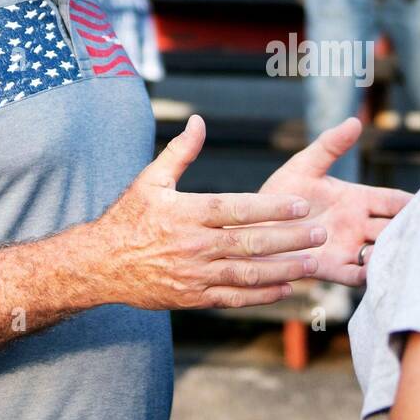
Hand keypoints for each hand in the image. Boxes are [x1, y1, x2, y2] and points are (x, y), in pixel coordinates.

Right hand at [96, 115, 326, 309]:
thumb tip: (199, 121)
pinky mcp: (193, 298)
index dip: (272, 208)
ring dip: (283, 270)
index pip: (237, 209)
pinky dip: (260, 296)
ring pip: (246, 274)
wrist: (99, 266)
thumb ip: (180, 152)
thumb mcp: (150, 180)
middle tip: (320, 233)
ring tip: (312, 264)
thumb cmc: (127, 218)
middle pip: (249, 243)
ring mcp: (194, 275)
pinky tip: (285, 289)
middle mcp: (193, 246)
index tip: (302, 205)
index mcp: (187, 213)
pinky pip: (233, 298)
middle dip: (289, 239)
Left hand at [261, 118, 411, 286]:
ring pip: (381, 252)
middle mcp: (358, 225)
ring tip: (409, 254)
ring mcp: (347, 247)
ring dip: (394, 253)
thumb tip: (355, 121)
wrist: (254, 225)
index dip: (414, 203)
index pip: (395, 202)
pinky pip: (357, 275)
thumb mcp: (305, 165)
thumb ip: (330, 145)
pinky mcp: (331, 267)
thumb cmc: (280, 193)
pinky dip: (369, 275)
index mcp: (358, 199)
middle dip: (412, 231)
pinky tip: (377, 272)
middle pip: (395, 229)